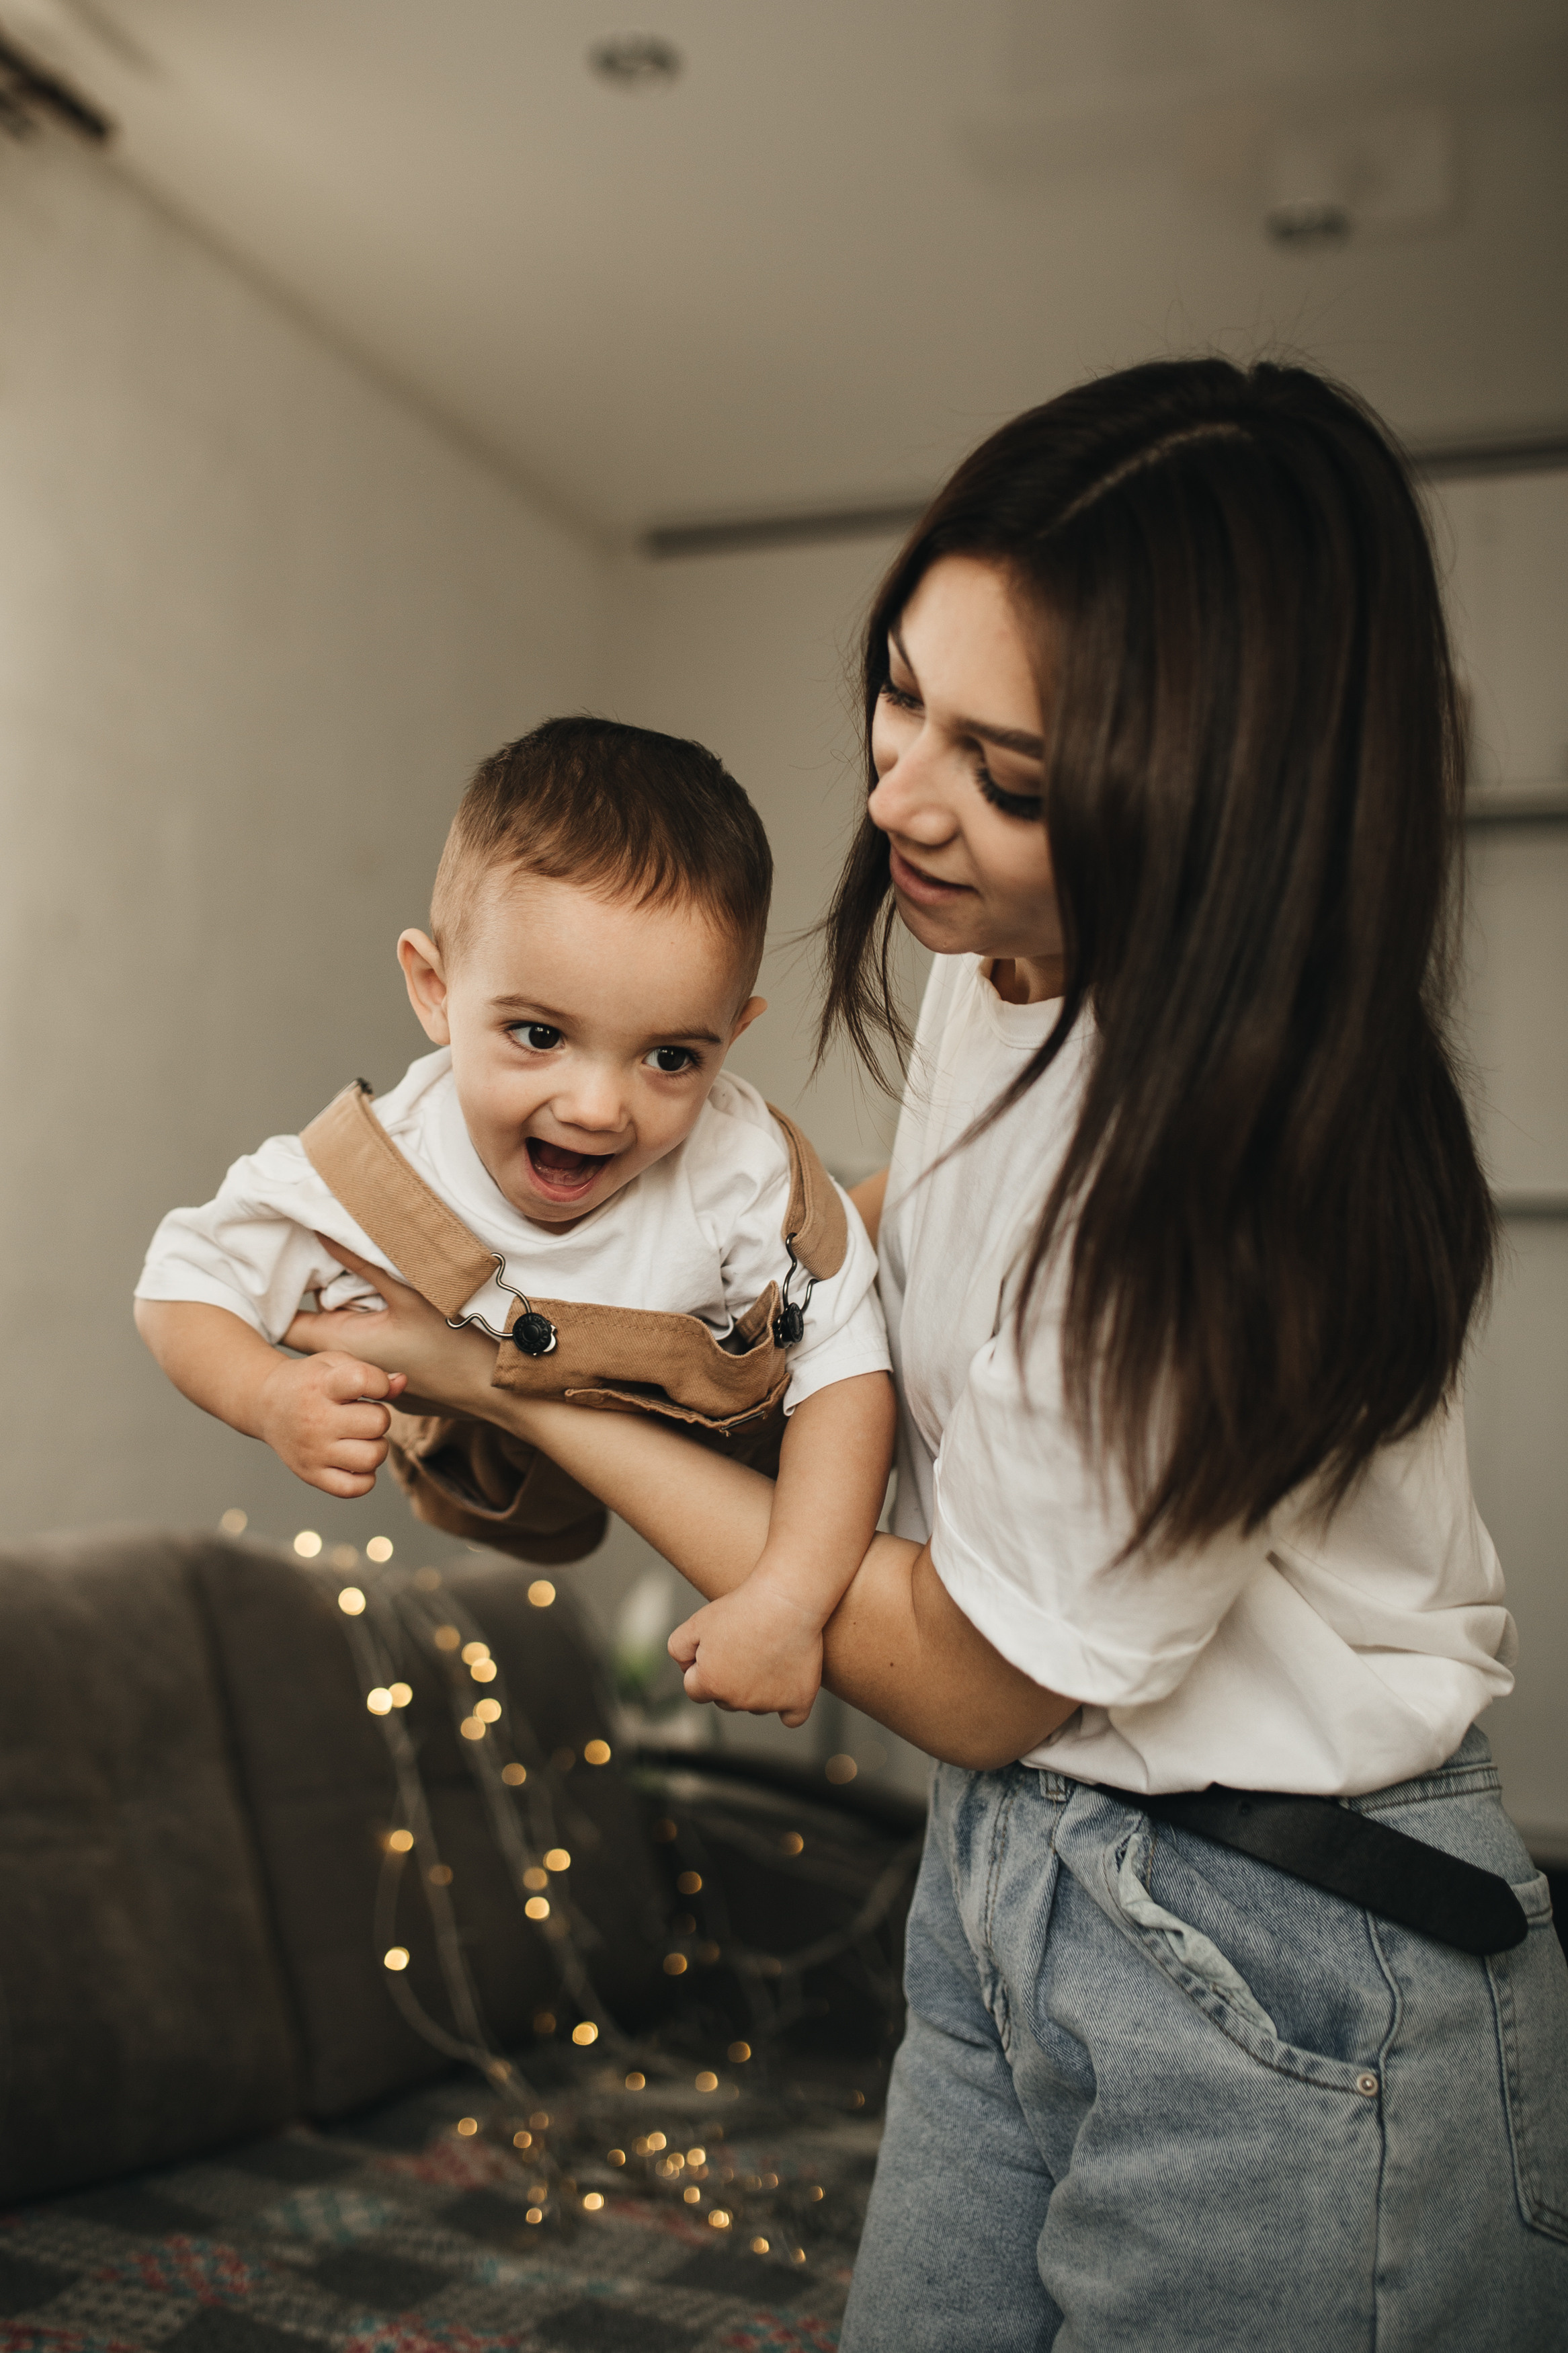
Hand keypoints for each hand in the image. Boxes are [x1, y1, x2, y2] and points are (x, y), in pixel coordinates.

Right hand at [254, 1347, 407, 1497]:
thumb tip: (402, 1383)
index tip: (372, 1385)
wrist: (266, 1405)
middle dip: (379, 1417)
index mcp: (321, 1386)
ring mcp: (313, 1452)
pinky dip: (365, 1478)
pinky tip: (356, 1460)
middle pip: (377, 1423)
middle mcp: (316, 1421)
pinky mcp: (311, 1475)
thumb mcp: (335, 1364)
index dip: (380, 1382)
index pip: (364, 1380)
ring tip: (361, 1437)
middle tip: (363, 1414)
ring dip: (377, 1447)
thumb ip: (373, 1372)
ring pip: (371, 1457)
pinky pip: (354, 1488)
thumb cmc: (311, 1382)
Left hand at [283, 1240, 496, 1419]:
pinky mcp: (399, 1381)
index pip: (286, 1325)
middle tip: (333, 1259)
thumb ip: (361, 1261)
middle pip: (316, 1326)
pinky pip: (373, 1349)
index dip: (281, 1295)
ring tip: (368, 1279)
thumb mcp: (410, 1292)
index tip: (289, 1263)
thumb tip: (319, 1229)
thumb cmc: (458, 1343)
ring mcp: (375, 1378)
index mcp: (344, 1347)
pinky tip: (398, 1309)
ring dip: (350, 1309)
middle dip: (320, 1294)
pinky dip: (375, 1326)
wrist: (502, 1392)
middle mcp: (351, 1369)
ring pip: (347, 1337)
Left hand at [668, 1571, 825, 1728]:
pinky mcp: (798, 1699)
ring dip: (757, 1688)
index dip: (703, 1668)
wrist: (786, 1599)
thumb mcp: (697, 1622)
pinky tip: (788, 1691)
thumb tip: (686, 1669)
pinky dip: (789, 1707)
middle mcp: (738, 1700)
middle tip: (745, 1647)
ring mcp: (770, 1703)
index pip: (695, 1690)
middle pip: (725, 1699)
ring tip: (768, 1651)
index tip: (718, 1649)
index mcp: (711, 1683)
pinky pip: (792, 1718)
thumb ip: (679, 1649)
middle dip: (729, 1681)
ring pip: (756, 1704)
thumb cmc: (743, 1607)